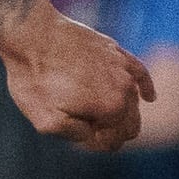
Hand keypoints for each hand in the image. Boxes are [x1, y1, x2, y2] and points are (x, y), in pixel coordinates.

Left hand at [0, 0, 152, 149]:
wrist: (30, 33)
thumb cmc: (34, 78)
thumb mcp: (45, 120)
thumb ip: (74, 135)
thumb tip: (93, 137)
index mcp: (111, 109)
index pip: (116, 140)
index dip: (100, 145)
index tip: (83, 139)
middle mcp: (125, 88)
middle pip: (130, 123)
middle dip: (115, 132)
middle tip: (91, 131)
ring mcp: (122, 68)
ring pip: (133, 101)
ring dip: (123, 112)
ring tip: (102, 117)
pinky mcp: (116, 51)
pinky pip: (140, 72)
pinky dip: (145, 87)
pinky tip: (149, 97)